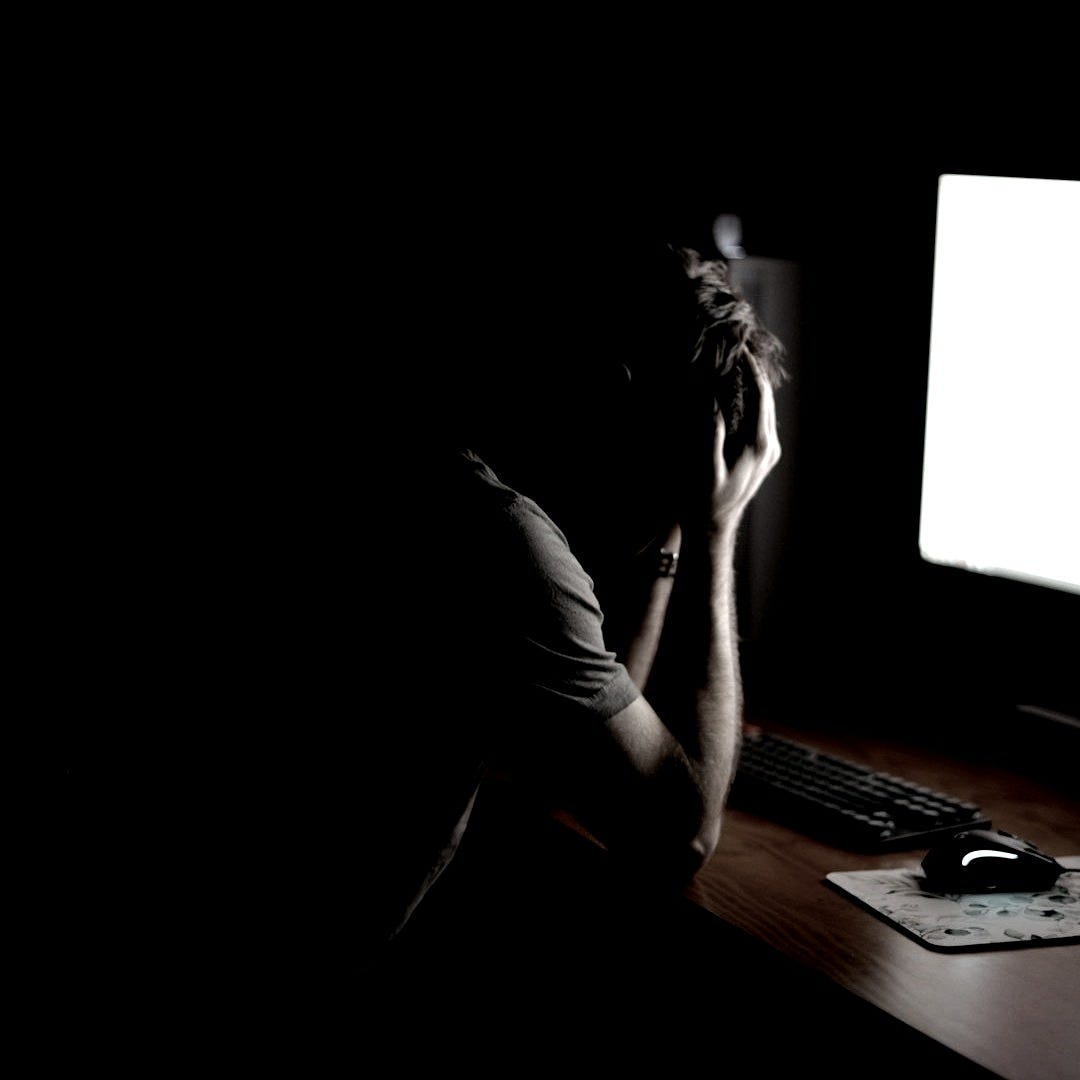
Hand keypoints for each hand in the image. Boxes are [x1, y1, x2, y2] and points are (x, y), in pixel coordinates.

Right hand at [680, 355, 781, 532]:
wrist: (713, 528)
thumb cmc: (704, 502)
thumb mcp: (704, 468)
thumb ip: (711, 433)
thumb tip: (711, 398)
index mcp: (759, 445)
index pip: (760, 395)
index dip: (749, 368)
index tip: (737, 348)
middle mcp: (769, 446)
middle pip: (767, 398)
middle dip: (752, 372)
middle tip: (735, 350)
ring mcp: (768, 451)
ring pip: (765, 407)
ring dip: (750, 385)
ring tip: (733, 365)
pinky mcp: (761, 455)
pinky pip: (759, 419)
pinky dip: (748, 401)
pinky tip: (733, 392)